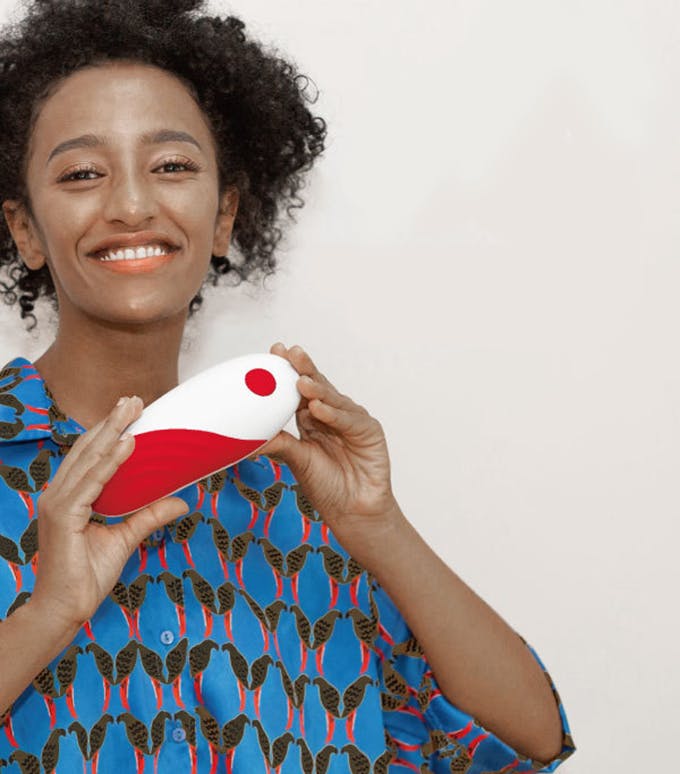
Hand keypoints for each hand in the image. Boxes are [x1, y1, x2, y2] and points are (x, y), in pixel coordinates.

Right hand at [30, 396, 189, 630]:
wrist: (66, 608)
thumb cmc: (87, 576)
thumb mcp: (126, 538)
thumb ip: (149, 515)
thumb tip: (181, 501)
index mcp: (69, 497)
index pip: (91, 456)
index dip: (110, 431)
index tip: (130, 411)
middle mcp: (59, 494)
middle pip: (89, 449)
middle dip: (112, 422)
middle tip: (134, 399)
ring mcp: (57, 503)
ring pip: (90, 459)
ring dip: (113, 431)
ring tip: (131, 409)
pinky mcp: (63, 515)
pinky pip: (92, 482)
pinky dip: (111, 462)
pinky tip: (128, 444)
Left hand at [254, 343, 401, 556]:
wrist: (353, 512)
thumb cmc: (326, 486)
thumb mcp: (296, 460)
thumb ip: (277, 443)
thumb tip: (245, 436)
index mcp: (312, 419)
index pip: (298, 390)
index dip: (287, 371)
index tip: (274, 352)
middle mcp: (332, 415)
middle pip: (317, 387)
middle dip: (303, 369)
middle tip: (289, 353)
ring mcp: (352, 421)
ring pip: (333, 399)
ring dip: (317, 390)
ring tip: (300, 381)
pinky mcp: (369, 431)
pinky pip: (350, 419)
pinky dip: (334, 414)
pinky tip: (319, 408)